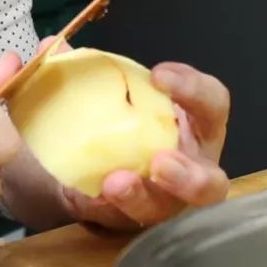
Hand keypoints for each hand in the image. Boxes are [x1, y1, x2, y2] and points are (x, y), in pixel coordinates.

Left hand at [61, 60, 229, 230]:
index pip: (212, 103)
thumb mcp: (95, 87)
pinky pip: (122, 221)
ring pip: (167, 210)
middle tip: (159, 161)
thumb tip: (53, 45)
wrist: (69, 163)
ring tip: (117, 183)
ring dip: (143, 197)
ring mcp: (162, 200)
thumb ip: (77, 67)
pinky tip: (85, 196)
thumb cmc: (105, 118)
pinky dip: (104, 207)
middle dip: (189, 175)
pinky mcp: (129, 219)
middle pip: (210, 182)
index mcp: (190, 123)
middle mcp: (187, 166)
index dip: (194, 90)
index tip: (158, 76)